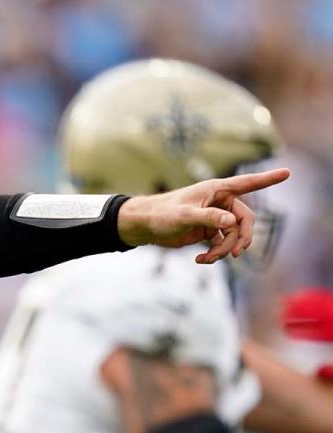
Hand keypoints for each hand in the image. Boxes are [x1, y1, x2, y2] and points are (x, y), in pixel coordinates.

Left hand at [116, 168, 288, 263]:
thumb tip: (231, 222)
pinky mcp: (208, 231)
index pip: (247, 183)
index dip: (268, 179)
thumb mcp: (184, 215)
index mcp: (216, 190)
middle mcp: (219, 202)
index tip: (287, 172)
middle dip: (241, 238)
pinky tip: (201, 260)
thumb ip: (208, 218)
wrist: (145, 226)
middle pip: (245, 220)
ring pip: (234, 236)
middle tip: (235, 253)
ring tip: (208, 258)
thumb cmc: (161, 213)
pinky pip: (222, 244)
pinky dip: (215, 254)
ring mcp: (215, 217)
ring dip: (224, 250)